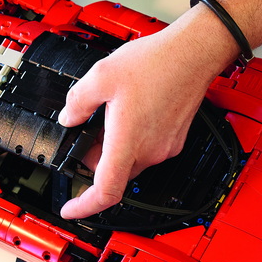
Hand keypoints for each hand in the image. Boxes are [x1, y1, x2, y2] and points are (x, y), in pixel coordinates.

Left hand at [56, 11, 240, 219]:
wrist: (193, 53)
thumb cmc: (156, 63)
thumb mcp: (101, 76)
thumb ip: (77, 102)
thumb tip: (68, 118)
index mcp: (128, 143)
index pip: (105, 192)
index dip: (84, 206)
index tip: (70, 208)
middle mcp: (149, 151)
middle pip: (114, 174)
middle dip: (94, 159)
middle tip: (85, 132)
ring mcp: (164, 147)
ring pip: (130, 161)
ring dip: (114, 147)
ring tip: (109, 114)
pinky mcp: (174, 140)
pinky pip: (146, 150)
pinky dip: (132, 140)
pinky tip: (130, 111)